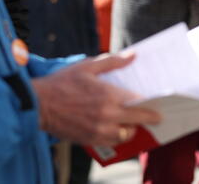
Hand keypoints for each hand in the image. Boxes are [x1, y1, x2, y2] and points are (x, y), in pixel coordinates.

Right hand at [30, 52, 160, 145]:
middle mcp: (107, 115)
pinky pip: (111, 142)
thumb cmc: (62, 83)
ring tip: (131, 122)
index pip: (139, 102)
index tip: (158, 102)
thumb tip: (133, 55)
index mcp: (108, 95)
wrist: (39, 105)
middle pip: (138, 120)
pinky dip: (117, 137)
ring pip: (125, 134)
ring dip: (131, 128)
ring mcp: (99, 130)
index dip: (151, 103)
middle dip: (150, 118)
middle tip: (157, 117)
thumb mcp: (87, 67)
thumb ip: (112, 62)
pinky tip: (116, 129)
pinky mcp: (90, 140)